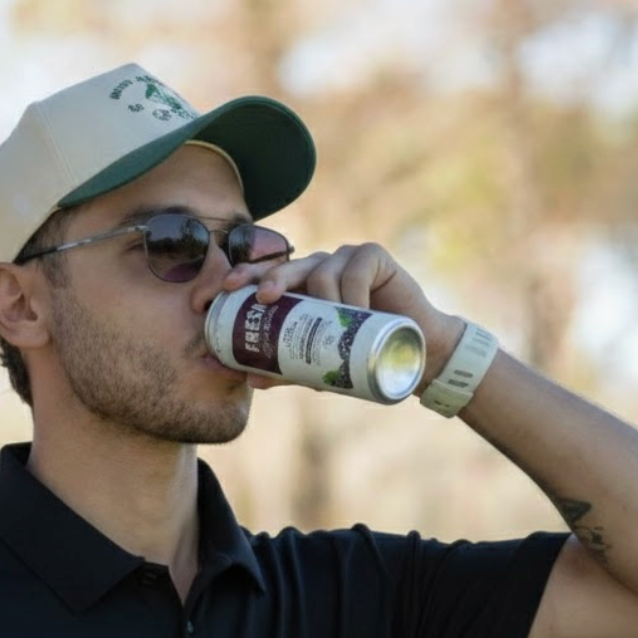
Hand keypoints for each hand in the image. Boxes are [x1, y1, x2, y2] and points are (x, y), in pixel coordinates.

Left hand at [222, 243, 465, 389]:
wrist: (415, 356)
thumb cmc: (363, 356)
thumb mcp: (320, 365)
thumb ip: (287, 368)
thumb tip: (249, 381)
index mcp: (302, 287)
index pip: (267, 275)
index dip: (244, 277)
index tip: (222, 290)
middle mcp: (321, 268)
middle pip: (289, 266)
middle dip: (271, 277)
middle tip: (262, 297)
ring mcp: (347, 259)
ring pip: (322, 270)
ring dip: (322, 296)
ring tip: (331, 322)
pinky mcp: (375, 257)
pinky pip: (355, 269)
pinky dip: (352, 289)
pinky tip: (358, 308)